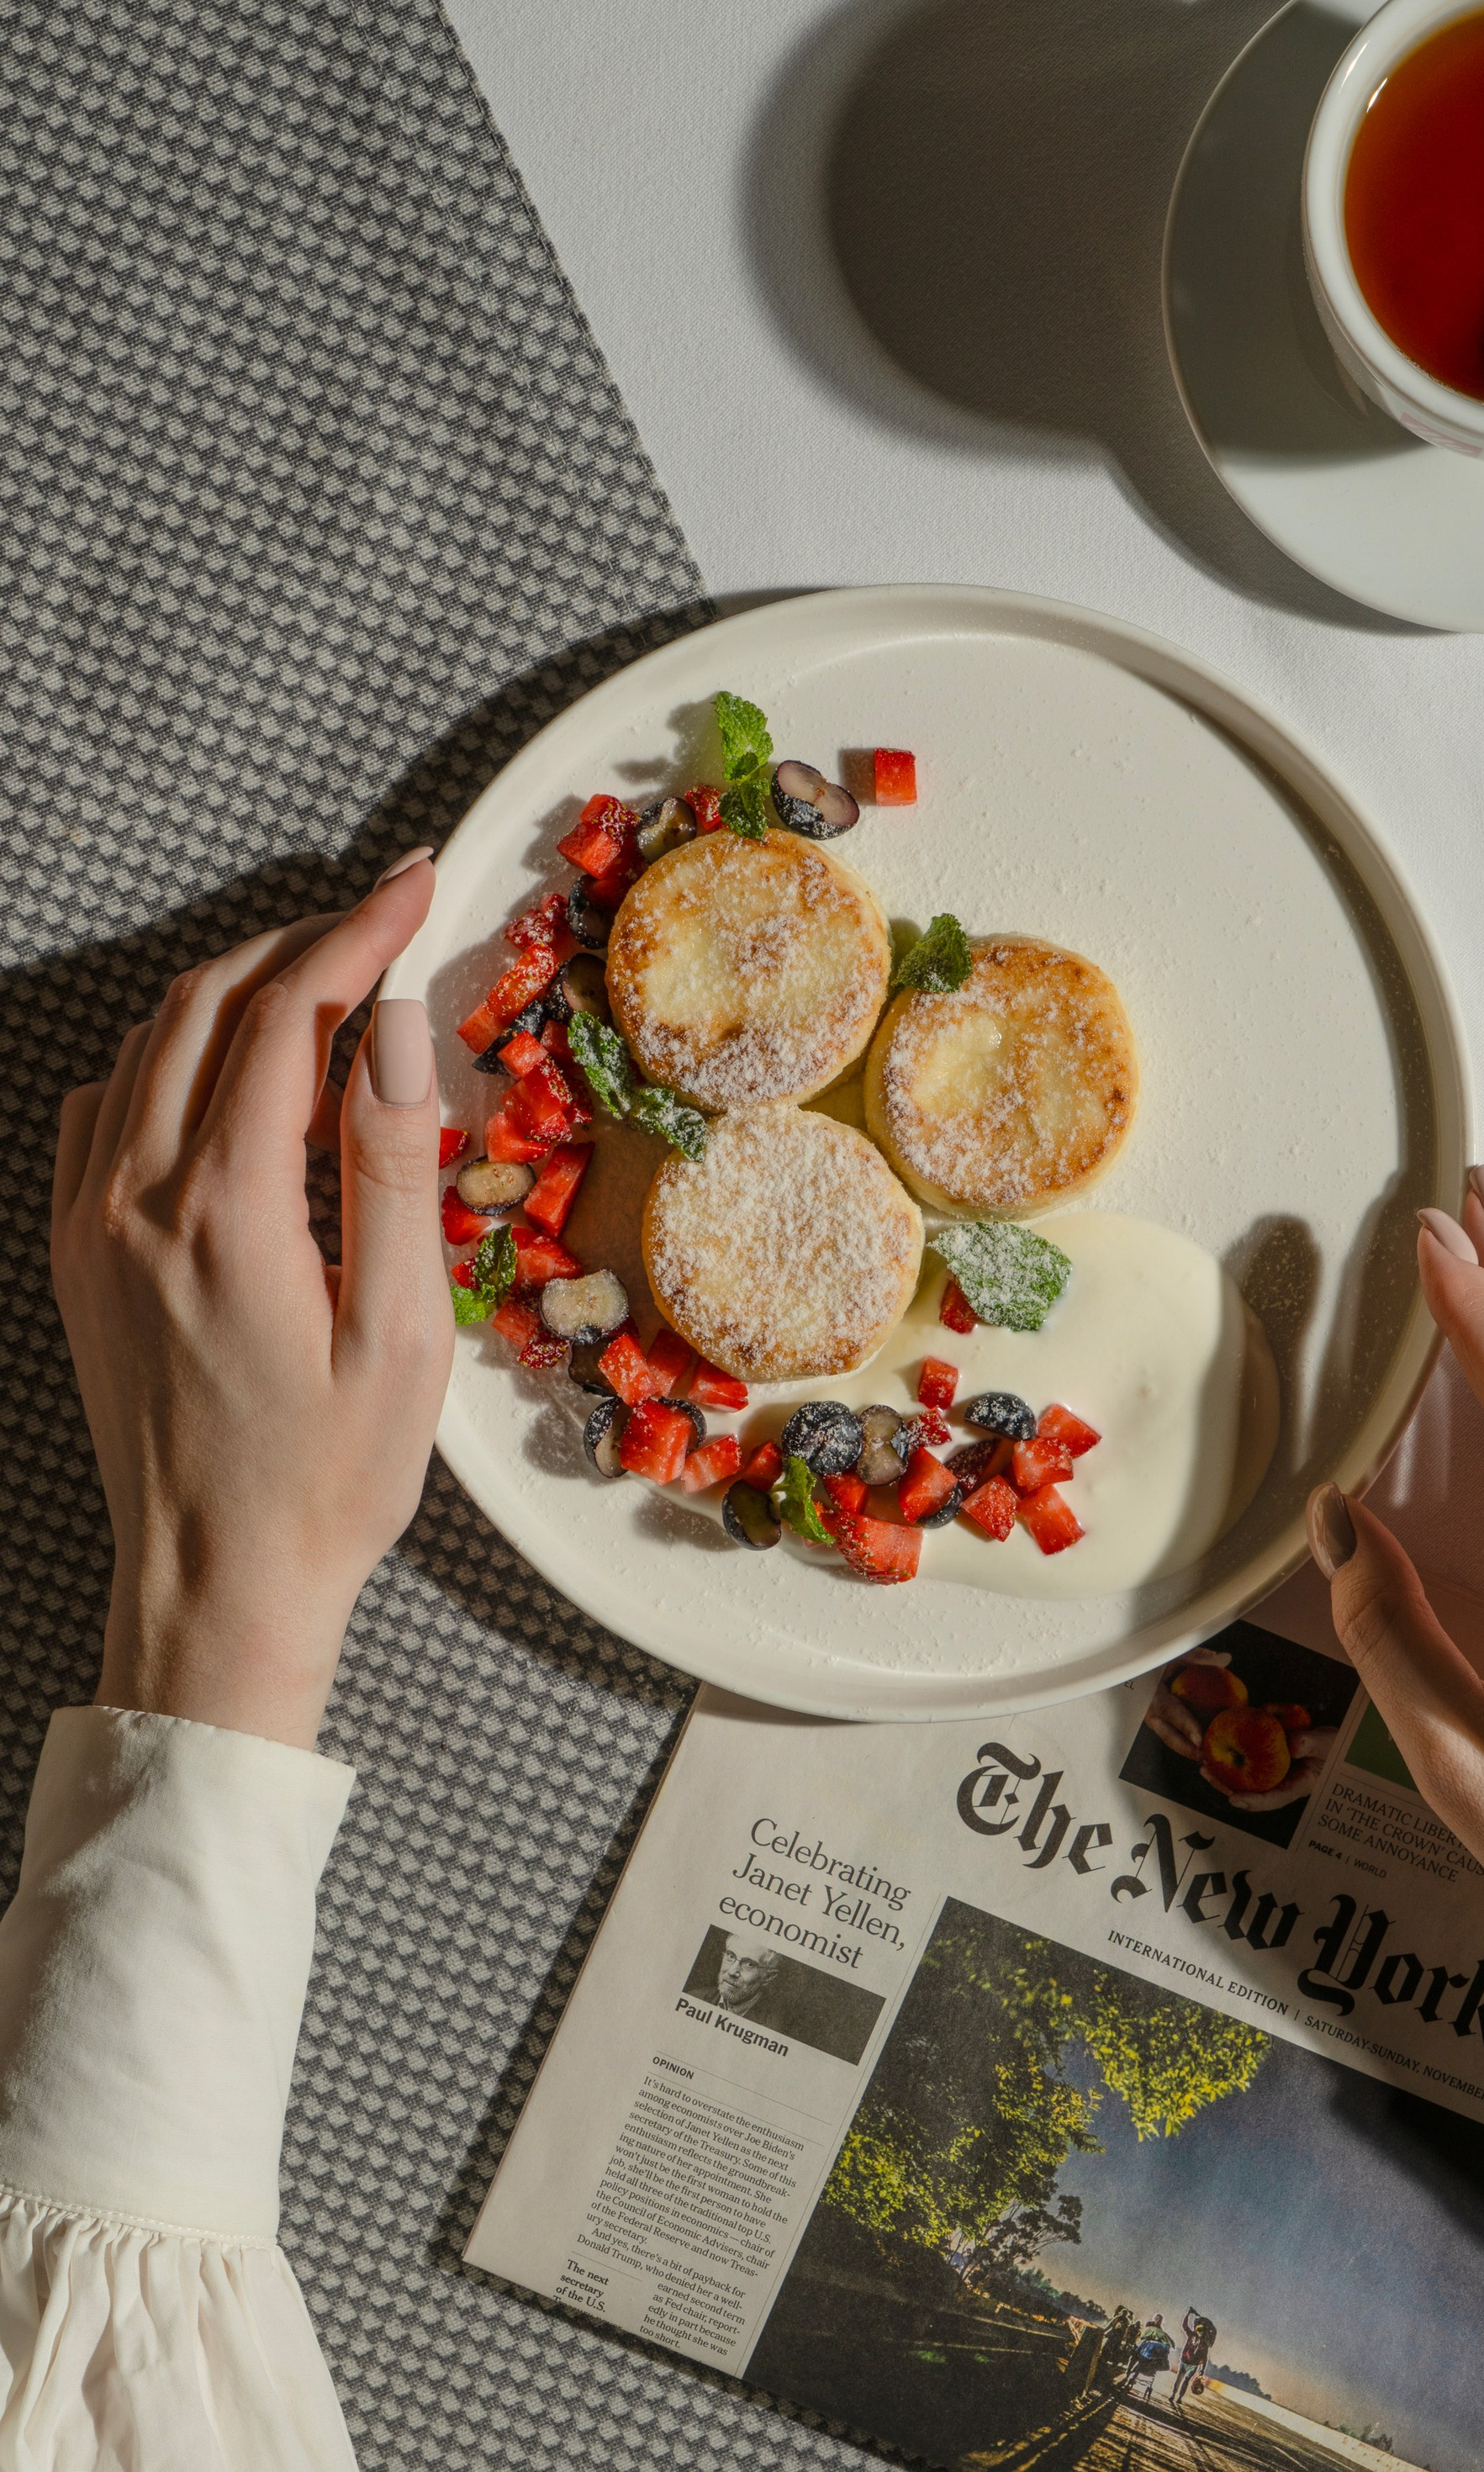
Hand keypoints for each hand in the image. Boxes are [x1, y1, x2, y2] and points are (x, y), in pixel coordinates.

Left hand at [50, 860, 453, 1750]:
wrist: (215, 1587)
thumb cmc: (326, 1481)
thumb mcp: (402, 1331)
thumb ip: (391, 1166)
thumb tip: (393, 1027)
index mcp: (223, 1212)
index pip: (288, 1014)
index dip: (358, 933)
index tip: (418, 884)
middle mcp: (134, 1200)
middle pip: (208, 1006)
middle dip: (303, 941)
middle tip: (386, 913)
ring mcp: (91, 1225)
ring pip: (148, 1046)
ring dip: (236, 991)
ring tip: (327, 980)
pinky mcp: (78, 1255)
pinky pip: (105, 1110)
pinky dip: (170, 1059)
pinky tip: (231, 1078)